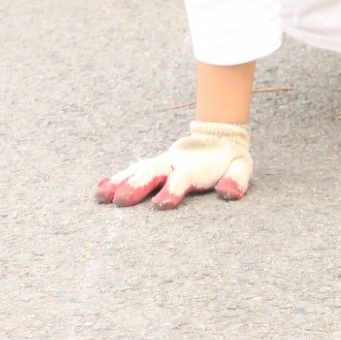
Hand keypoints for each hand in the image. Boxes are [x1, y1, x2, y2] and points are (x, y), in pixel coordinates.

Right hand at [95, 122, 251, 206]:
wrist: (219, 135)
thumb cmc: (229, 160)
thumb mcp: (241, 167)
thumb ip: (236, 179)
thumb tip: (229, 193)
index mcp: (194, 167)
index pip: (182, 178)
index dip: (173, 190)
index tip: (160, 204)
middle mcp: (173, 164)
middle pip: (152, 173)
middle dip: (137, 186)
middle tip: (120, 201)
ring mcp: (161, 163)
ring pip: (137, 170)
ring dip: (119, 182)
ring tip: (101, 196)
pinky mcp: (153, 165)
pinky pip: (131, 170)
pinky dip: (115, 178)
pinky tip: (99, 189)